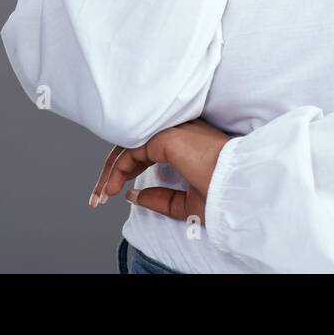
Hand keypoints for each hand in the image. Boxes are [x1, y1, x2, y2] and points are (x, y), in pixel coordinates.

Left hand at [88, 118, 234, 225]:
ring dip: (109, 172)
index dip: (127, 172)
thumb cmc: (222, 194)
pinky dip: (116, 170)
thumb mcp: (187, 203)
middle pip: (132, 145)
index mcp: (186, 143)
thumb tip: (133, 195)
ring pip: (128, 146)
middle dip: (112, 172)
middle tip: (98, 197)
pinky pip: (130, 151)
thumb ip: (160, 198)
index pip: (146, 150)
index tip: (114, 195)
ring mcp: (170, 131)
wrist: (235, 189)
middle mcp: (177, 132)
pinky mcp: (163, 136)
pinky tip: (110, 189)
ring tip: (99, 196)